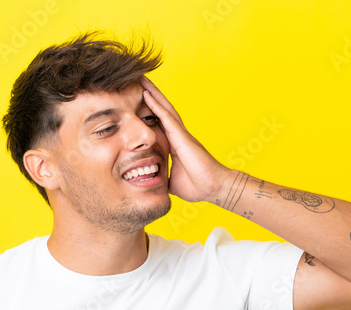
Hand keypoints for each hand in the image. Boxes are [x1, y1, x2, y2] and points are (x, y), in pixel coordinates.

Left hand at [139, 75, 231, 203]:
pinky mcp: (182, 138)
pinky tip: (146, 95)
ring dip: (152, 93)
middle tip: (138, 80)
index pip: (159, 123)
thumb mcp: (172, 182)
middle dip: (150, 95)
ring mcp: (181, 135)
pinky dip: (156, 106)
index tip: (137, 100)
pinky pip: (166, 118)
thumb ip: (162, 178)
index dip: (149, 111)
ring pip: (164, 108)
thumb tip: (151, 184)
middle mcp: (178, 135)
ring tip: (140, 79)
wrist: (214, 189)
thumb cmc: (198, 186)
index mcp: (175, 145)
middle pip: (162, 110)